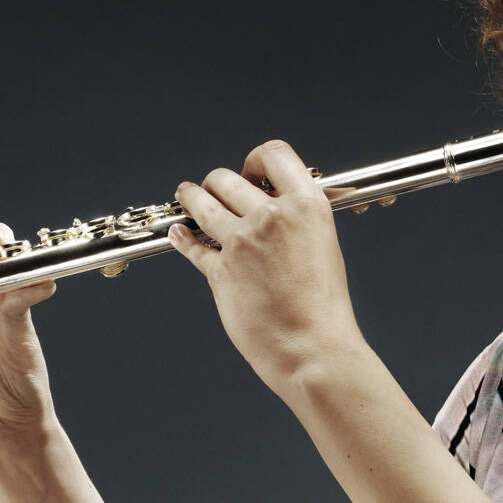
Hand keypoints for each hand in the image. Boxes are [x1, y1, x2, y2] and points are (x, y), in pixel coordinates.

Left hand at [169, 140, 367, 397]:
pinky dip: (182, 237)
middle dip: (216, 182)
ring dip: (191, 197)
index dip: (256, 160)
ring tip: (186, 194)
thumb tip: (271, 208)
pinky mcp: (219, 270)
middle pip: (228, 177)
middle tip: (213, 189)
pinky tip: (179, 233)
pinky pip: (191, 245)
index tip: (250, 172)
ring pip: (202, 203)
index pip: (274, 154)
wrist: (312, 348)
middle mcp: (272, 217)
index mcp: (307, 205)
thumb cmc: (323, 307)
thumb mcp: (323, 247)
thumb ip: (296, 221)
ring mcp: (242, 242)